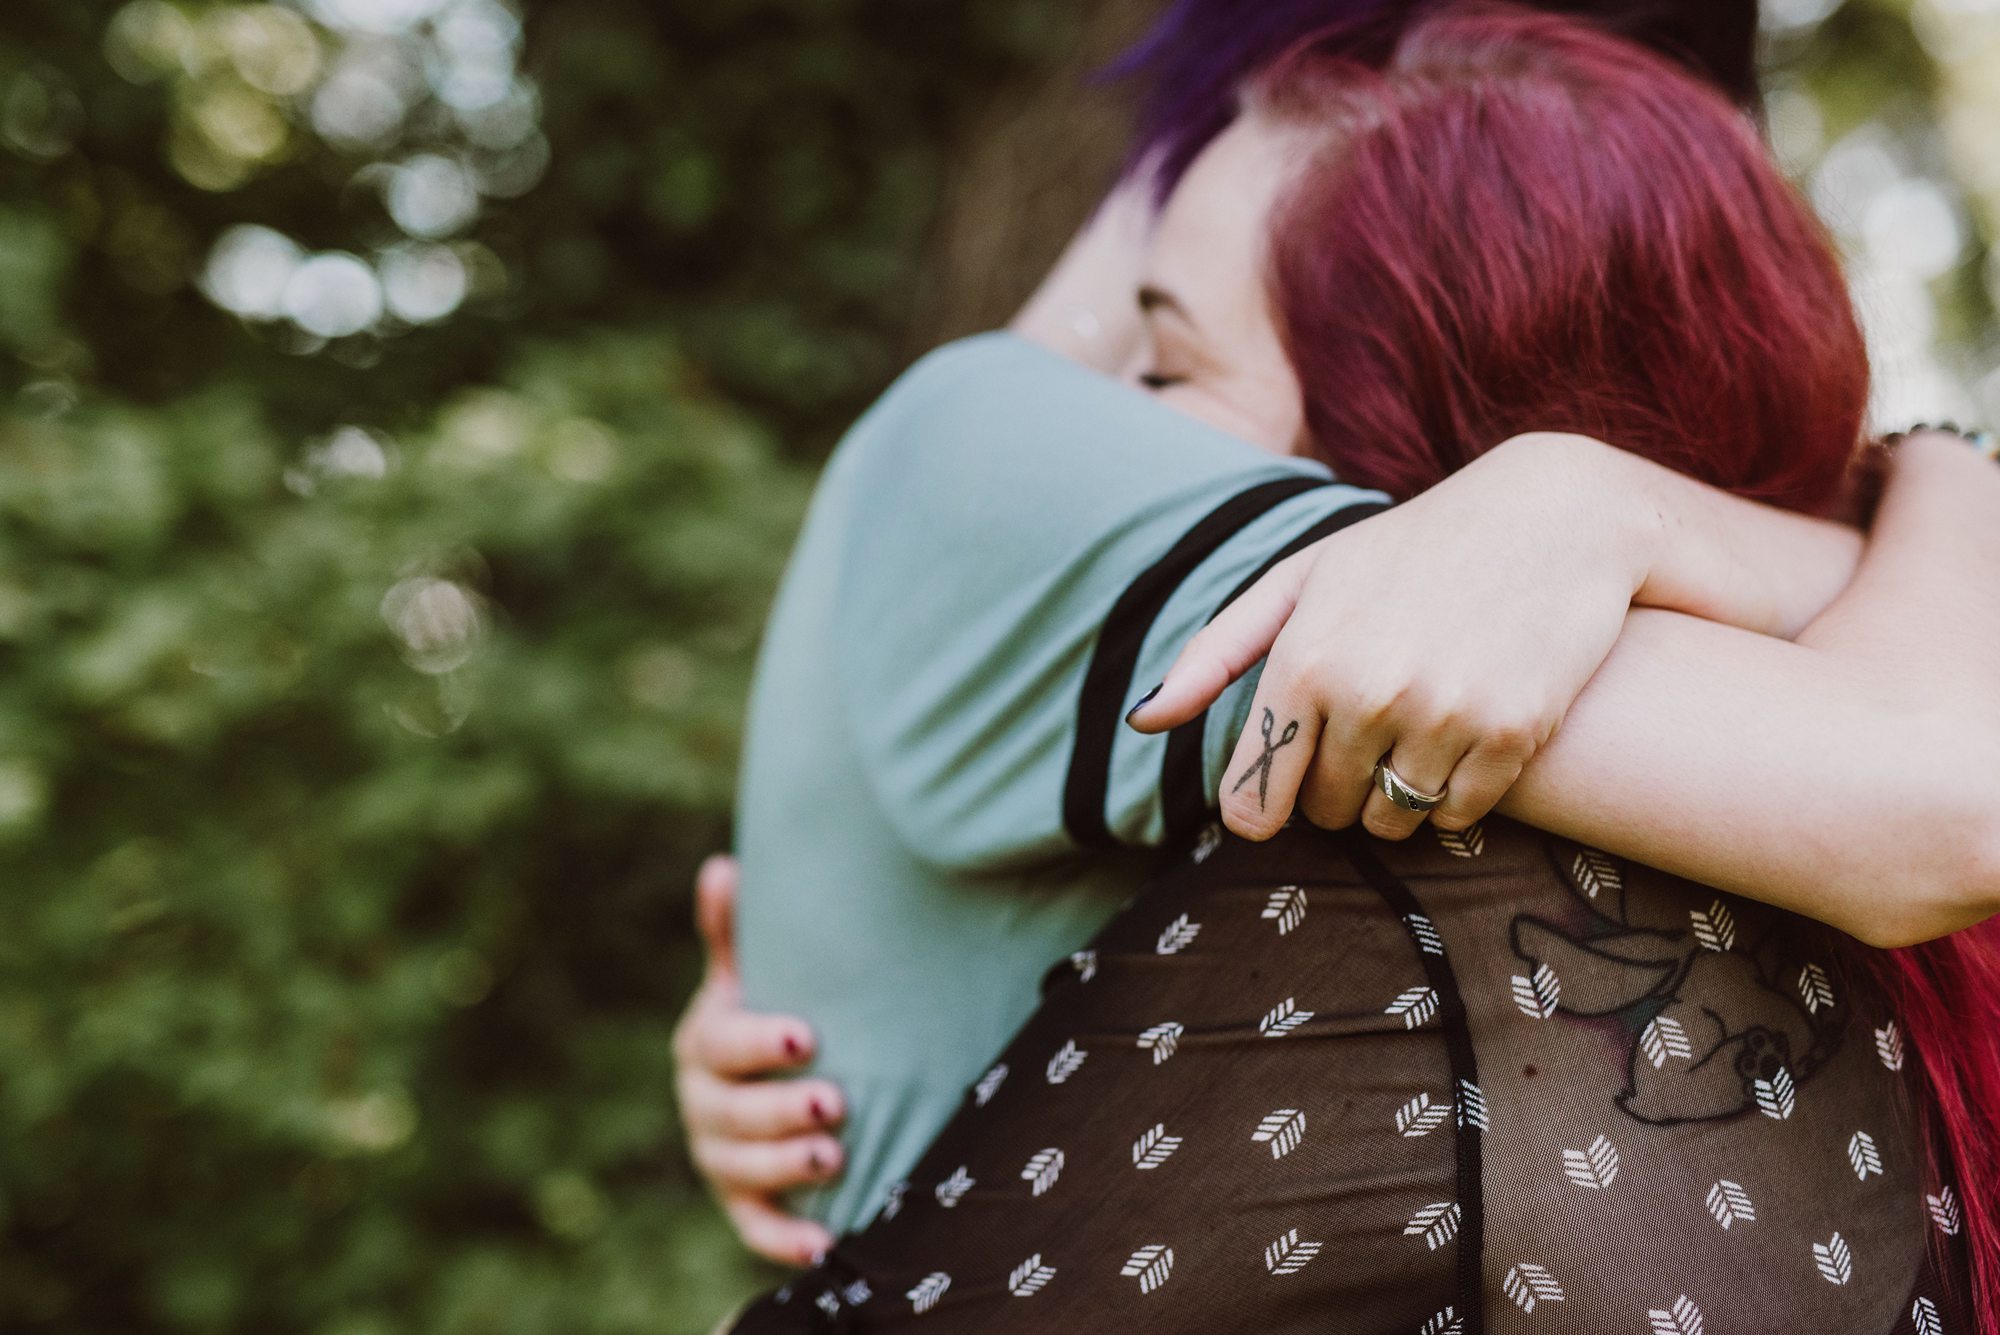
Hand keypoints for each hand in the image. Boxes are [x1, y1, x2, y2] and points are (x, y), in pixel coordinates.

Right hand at [672, 855, 843, 1264]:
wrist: (772, 1075)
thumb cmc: (771, 1011)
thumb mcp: (752, 973)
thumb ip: (735, 931)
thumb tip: (723, 867)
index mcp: (704, 1043)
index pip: (721, 1045)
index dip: (758, 1043)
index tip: (806, 1037)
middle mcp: (702, 1103)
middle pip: (729, 1115)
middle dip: (779, 1112)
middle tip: (835, 1104)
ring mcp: (720, 1157)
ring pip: (739, 1172)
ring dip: (785, 1169)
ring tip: (835, 1158)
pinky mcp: (743, 1203)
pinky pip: (755, 1227)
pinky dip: (786, 1240)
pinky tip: (826, 1245)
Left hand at [1129, 433, 1653, 840]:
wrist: (1554, 515)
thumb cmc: (1409, 549)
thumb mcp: (1303, 580)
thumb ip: (1216, 654)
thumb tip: (1141, 719)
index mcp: (1304, 660)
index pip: (1254, 799)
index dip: (1263, 806)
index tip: (1279, 794)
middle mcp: (1368, 692)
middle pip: (1325, 812)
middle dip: (1335, 789)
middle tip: (1363, 736)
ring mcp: (1444, 715)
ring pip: (1391, 822)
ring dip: (1393, 800)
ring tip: (1409, 738)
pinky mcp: (1513, 733)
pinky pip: (1458, 818)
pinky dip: (1453, 800)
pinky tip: (1460, 745)